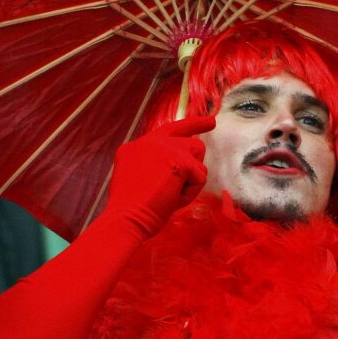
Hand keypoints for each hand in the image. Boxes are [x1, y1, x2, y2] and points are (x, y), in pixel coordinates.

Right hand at [103, 115, 212, 237]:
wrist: (125, 217)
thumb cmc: (130, 210)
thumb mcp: (135, 180)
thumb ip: (152, 166)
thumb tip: (182, 166)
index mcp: (133, 149)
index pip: (163, 133)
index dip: (183, 126)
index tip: (200, 121)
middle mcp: (147, 142)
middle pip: (184, 136)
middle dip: (199, 125)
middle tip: (212, 122)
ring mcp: (163, 148)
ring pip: (195, 153)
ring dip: (190, 178)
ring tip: (172, 193)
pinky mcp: (179, 160)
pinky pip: (198, 177)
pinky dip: (190, 193)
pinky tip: (172, 199)